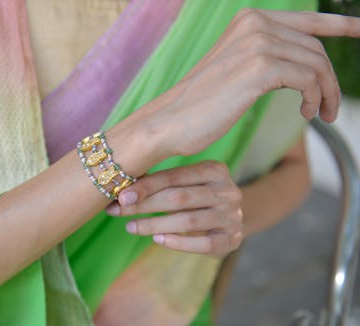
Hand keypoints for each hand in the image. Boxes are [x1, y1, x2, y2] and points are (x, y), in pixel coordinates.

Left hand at [106, 161, 242, 256]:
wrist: (229, 219)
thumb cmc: (197, 197)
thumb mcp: (184, 184)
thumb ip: (159, 183)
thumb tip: (121, 192)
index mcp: (214, 169)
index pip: (173, 177)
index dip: (144, 187)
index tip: (120, 197)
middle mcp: (227, 191)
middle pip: (179, 198)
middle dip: (144, 206)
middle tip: (118, 212)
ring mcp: (232, 216)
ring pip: (189, 221)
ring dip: (155, 225)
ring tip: (131, 227)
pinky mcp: (233, 239)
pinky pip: (205, 244)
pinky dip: (179, 243)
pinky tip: (158, 240)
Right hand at [141, 9, 359, 156]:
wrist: (169, 122)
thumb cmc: (199, 105)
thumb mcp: (234, 71)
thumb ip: (264, 57)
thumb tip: (300, 64)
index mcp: (247, 20)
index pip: (307, 19)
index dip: (340, 23)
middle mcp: (254, 24)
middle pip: (315, 47)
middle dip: (330, 80)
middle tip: (329, 109)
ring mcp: (257, 43)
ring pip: (317, 64)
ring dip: (326, 94)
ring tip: (319, 115)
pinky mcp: (260, 68)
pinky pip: (309, 80)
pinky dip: (315, 99)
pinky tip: (306, 114)